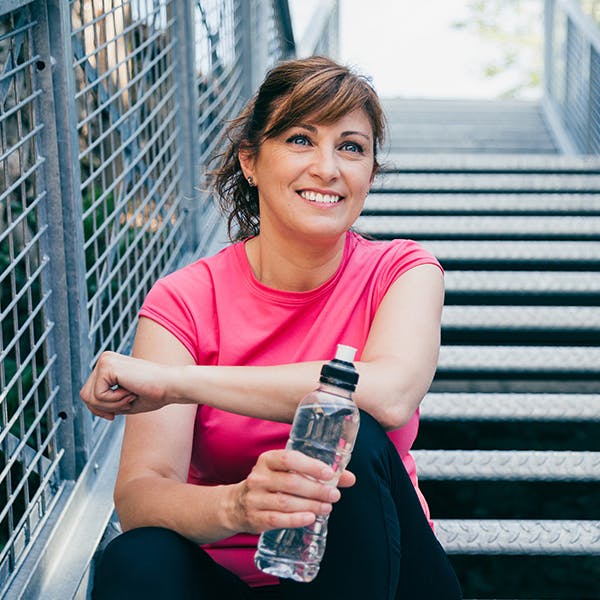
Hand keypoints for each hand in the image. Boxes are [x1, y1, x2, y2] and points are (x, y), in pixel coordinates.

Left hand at [79, 351, 172, 419]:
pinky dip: (114, 401)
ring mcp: (105, 360)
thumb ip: (107, 401)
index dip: (99, 409)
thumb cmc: (155, 393)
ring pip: (90, 397)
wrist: (171, 385)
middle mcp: (105, 359)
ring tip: (130, 396)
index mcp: (109, 364)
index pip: (89, 392)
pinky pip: (98, 395)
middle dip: (104, 408)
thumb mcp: (124, 400)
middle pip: (85, 395)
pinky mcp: (107, 366)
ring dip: (111, 405)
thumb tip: (91, 406)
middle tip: (127, 402)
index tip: (114, 416)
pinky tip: (130, 392)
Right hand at [228, 449, 355, 533]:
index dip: (310, 466)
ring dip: (310, 505)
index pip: (289, 458)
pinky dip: (296, 519)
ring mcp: (255, 498)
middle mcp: (259, 477)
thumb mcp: (287, 472)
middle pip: (291, 482)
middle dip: (316, 490)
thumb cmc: (271, 484)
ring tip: (327, 507)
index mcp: (267, 460)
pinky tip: (310, 518)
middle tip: (334, 495)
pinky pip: (277, 519)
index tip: (329, 474)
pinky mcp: (255, 517)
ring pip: (286, 502)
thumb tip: (349, 478)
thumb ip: (316, 473)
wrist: (236, 505)